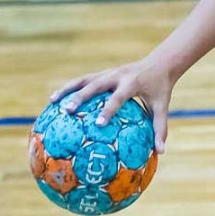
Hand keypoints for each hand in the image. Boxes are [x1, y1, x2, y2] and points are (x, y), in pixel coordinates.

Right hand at [49, 58, 173, 153]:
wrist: (160, 63)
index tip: (98, 124)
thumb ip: (160, 128)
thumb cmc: (160, 88)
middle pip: (95, 85)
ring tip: (52, 101)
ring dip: (68, 89)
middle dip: (81, 97)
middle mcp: (118, 75)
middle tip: (67, 111)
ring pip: (85, 79)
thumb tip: (161, 152)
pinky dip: (69, 87)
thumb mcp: (162, 106)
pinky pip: (84, 79)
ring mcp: (109, 72)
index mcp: (132, 83)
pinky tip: (55, 99)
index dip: (108, 110)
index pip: (118, 97)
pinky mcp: (104, 72)